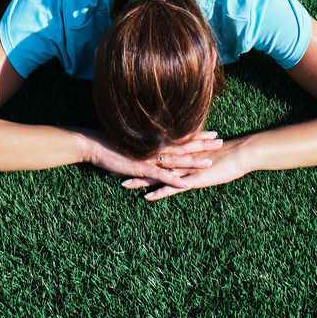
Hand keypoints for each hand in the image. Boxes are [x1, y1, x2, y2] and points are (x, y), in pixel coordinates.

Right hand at [83, 130, 222, 191]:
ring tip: (210, 163)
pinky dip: (173, 180)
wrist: (94, 145)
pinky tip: (184, 184)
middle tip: (221, 141)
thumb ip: (148, 144)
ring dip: (193, 162)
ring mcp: (149, 157)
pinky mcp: (141, 168)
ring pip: (176, 160)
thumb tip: (158, 145)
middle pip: (184, 145)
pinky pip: (160, 176)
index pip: (181, 137)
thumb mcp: (134, 142)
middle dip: (203, 144)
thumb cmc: (113, 143)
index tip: (213, 133)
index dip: (198, 135)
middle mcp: (155, 147)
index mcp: (156, 141)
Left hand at [121, 136, 249, 200]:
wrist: (239, 153)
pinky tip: (147, 197)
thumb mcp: (201, 154)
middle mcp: (178, 160)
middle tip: (111, 168)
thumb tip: (179, 157)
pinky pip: (173, 187)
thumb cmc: (224, 154)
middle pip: (149, 163)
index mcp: (179, 153)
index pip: (153, 154)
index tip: (120, 156)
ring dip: (140, 180)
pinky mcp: (193, 179)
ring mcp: (184, 169)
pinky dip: (160, 192)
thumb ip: (189, 155)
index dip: (136, 155)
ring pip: (157, 175)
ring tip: (122, 184)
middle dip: (131, 167)